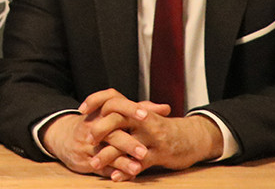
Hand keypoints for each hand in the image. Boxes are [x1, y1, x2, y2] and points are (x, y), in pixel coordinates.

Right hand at [41, 88, 165, 179]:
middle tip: (144, 151)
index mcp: (102, 112)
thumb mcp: (113, 113)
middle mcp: (93, 126)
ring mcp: (88, 144)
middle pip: (111, 133)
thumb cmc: (97, 123)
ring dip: (122, 161)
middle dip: (127, 143)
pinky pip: (101, 167)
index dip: (130, 109)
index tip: (146, 116)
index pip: (115, 105)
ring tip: (137, 167)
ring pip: (105, 153)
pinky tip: (127, 175)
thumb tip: (166, 108)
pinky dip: (115, 172)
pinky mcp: (85, 159)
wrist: (64, 136)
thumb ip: (140, 110)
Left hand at [86, 99, 222, 180]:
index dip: (95, 100)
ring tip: (93, 163)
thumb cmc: (163, 128)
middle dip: (100, 128)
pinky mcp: (160, 154)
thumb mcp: (144, 117)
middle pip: (117, 118)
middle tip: (86, 139)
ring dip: (108, 154)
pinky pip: (140, 163)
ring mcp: (152, 137)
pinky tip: (115, 176)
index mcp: (136, 109)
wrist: (193, 137)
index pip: (112, 98)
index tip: (81, 109)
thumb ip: (124, 114)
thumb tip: (100, 109)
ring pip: (126, 144)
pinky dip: (127, 170)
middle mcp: (144, 120)